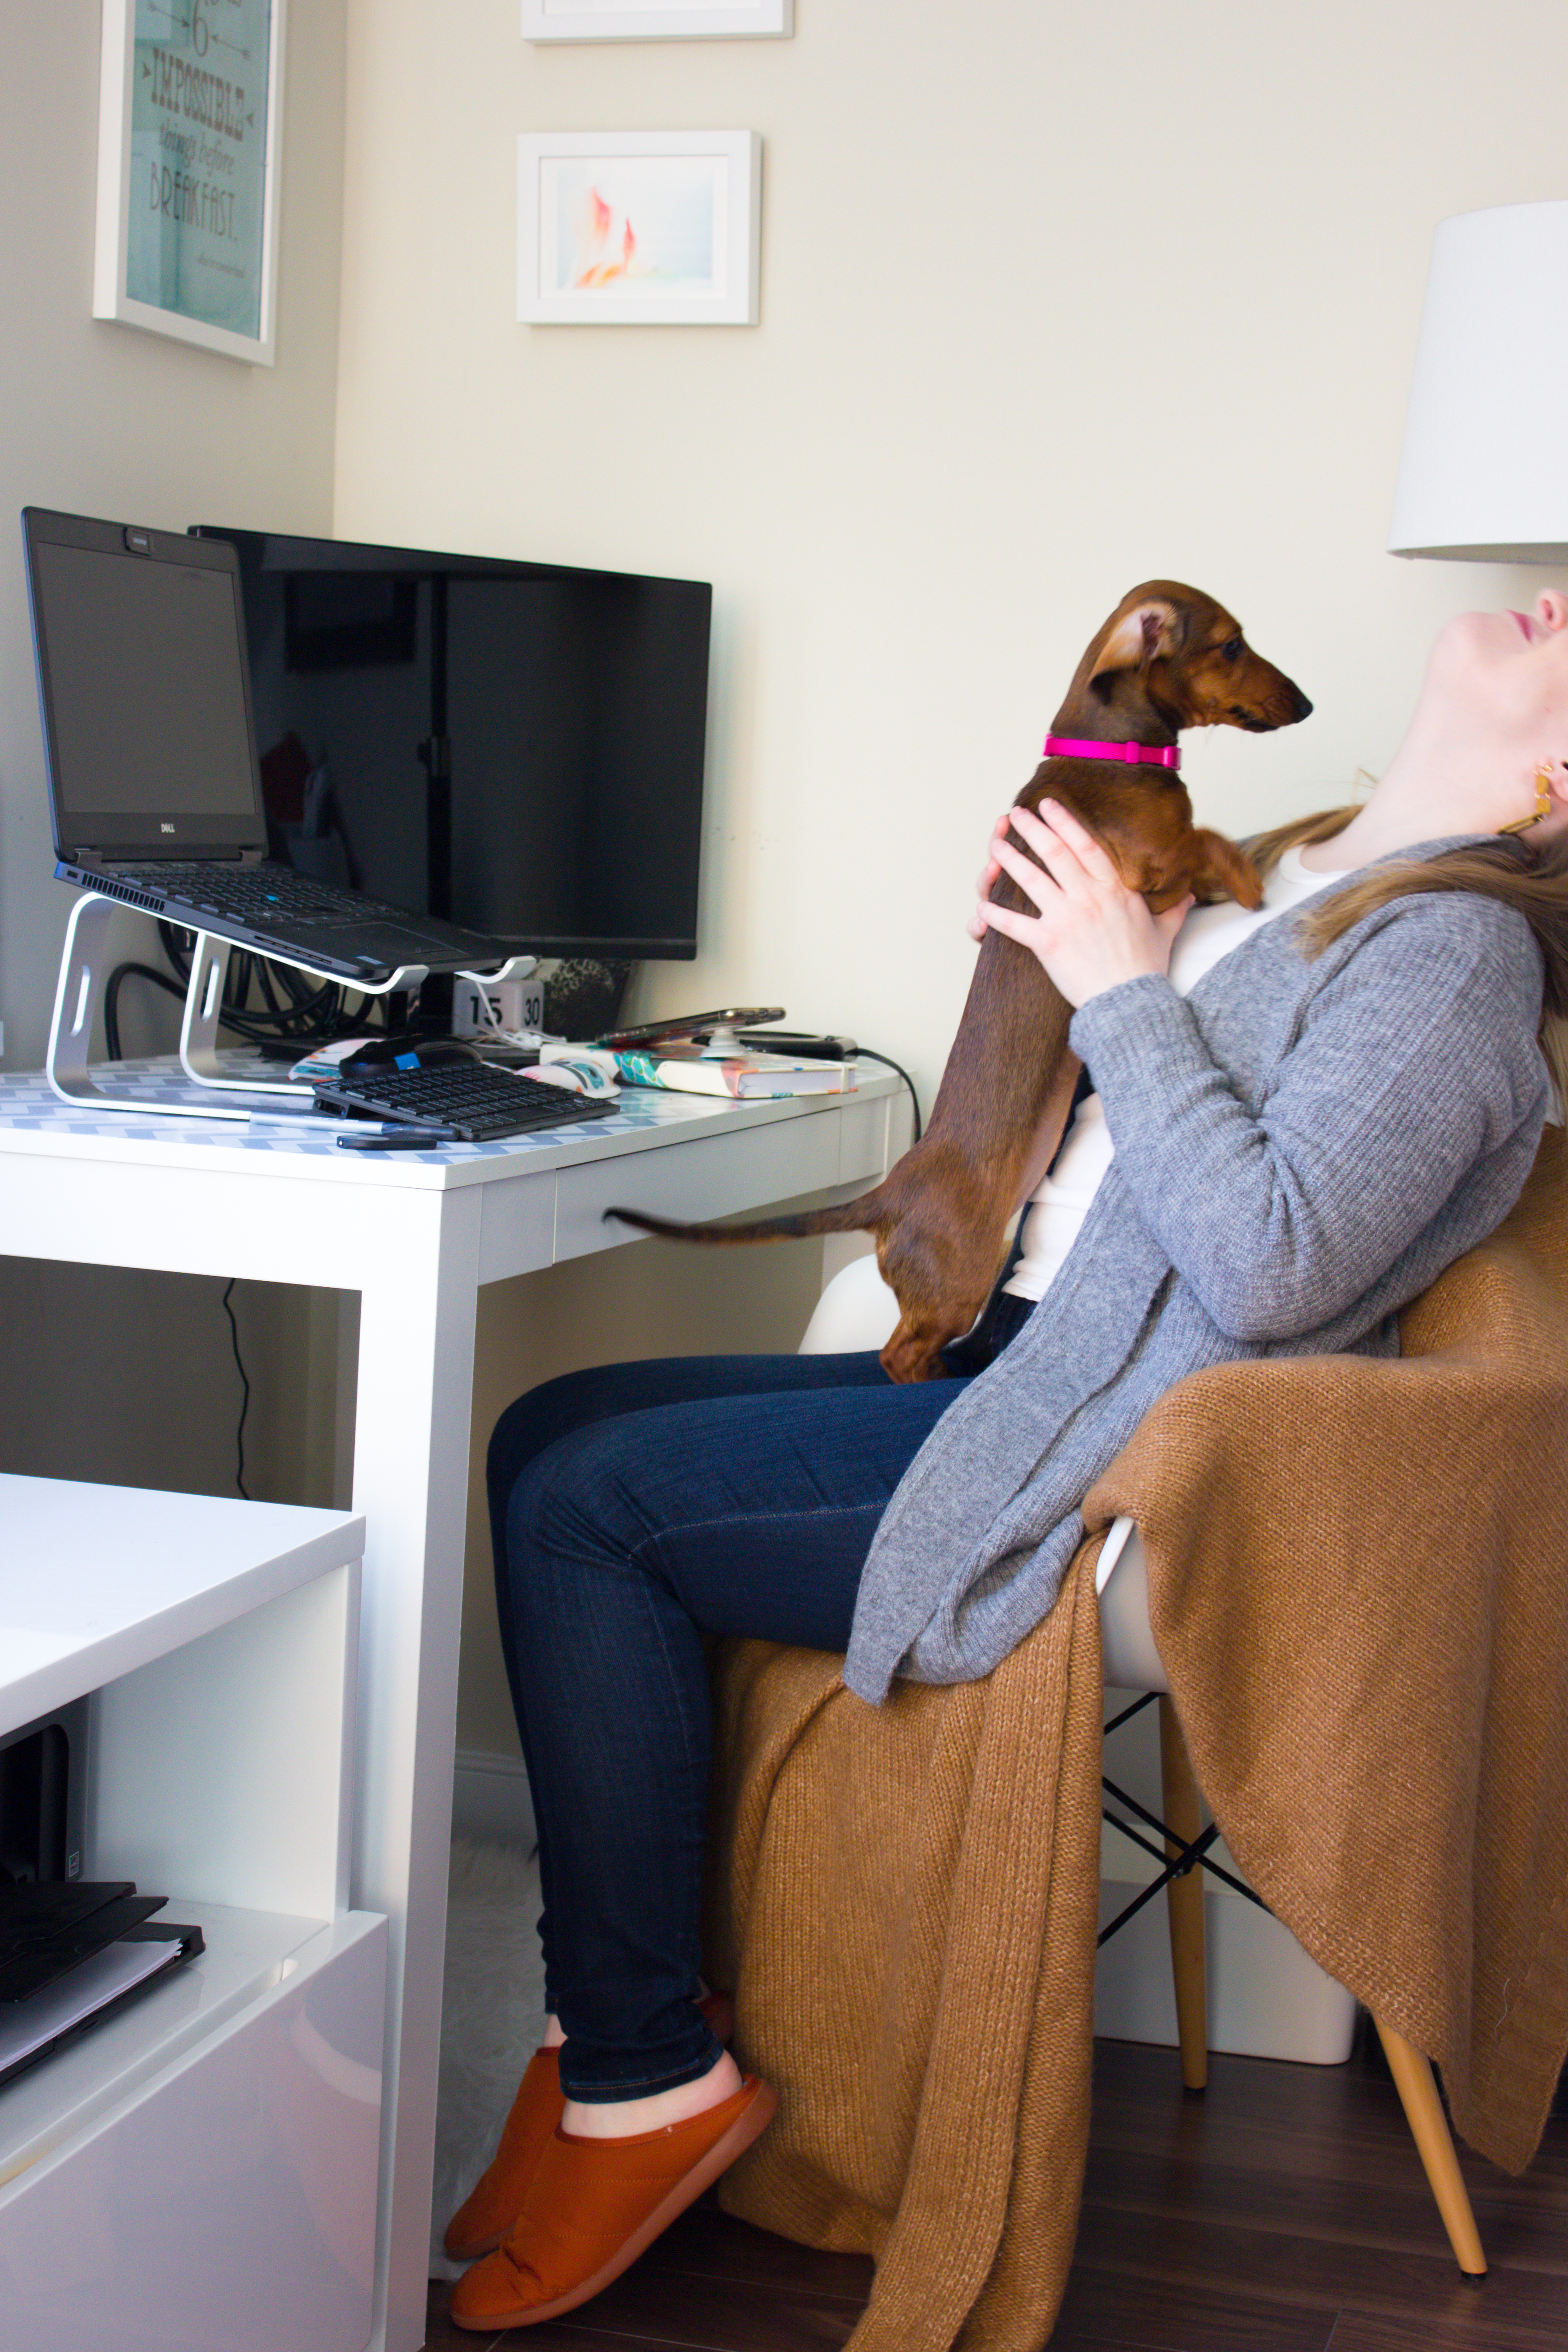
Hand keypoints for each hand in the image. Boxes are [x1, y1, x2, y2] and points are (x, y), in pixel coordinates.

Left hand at [968, 800, 1192, 1007]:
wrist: (1131, 1002)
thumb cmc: (1145, 968)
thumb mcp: (1164, 931)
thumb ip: (1173, 908)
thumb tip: (1189, 895)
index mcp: (1115, 889)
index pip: (1086, 845)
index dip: (1064, 821)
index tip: (1049, 804)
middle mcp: (1089, 897)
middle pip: (1054, 853)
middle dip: (1032, 829)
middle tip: (1015, 814)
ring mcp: (1067, 918)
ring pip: (1031, 879)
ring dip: (1009, 859)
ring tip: (995, 844)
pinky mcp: (1049, 943)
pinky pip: (1015, 924)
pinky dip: (995, 915)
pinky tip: (980, 907)